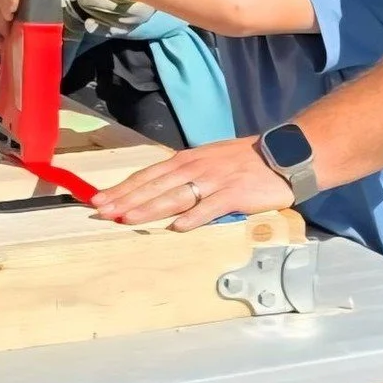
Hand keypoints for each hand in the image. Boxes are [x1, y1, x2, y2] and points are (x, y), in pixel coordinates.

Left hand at [92, 136, 296, 231]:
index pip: (148, 174)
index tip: (99, 199)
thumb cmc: (245, 161)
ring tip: (127, 218)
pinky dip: (193, 217)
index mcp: (188, 159)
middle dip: (126, 199)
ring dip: (150, 207)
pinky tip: (176, 227)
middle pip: (155, 185)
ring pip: (175, 196)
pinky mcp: (234, 194)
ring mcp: (215, 180)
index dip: (123, 188)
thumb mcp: (209, 160)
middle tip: (101, 211)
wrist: (283, 155)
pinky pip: (210, 207)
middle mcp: (196, 167)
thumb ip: (185, 175)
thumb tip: (159, 192)